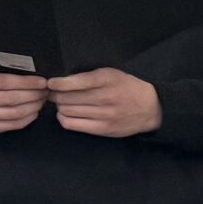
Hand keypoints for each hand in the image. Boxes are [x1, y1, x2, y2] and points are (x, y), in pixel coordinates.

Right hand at [0, 69, 49, 135]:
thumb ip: (0, 73)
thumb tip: (30, 72)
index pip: (5, 82)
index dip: (27, 83)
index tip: (42, 81)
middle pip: (12, 99)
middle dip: (34, 95)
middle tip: (45, 91)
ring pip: (14, 113)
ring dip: (33, 107)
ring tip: (41, 100)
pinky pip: (12, 125)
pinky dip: (27, 119)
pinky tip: (33, 112)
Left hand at [46, 68, 162, 138]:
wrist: (151, 108)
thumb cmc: (126, 87)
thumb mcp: (111, 74)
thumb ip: (89, 76)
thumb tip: (60, 80)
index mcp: (107, 79)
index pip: (77, 82)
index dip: (59, 83)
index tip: (51, 83)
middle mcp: (106, 97)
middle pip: (67, 98)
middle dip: (56, 95)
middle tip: (53, 93)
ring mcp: (104, 115)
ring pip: (67, 111)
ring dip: (60, 106)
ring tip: (61, 103)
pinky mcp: (102, 129)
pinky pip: (72, 125)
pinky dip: (63, 118)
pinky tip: (66, 113)